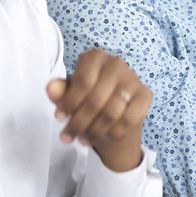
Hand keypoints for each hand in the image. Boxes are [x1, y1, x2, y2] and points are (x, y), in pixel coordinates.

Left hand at [46, 49, 151, 171]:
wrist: (114, 114)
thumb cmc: (87, 99)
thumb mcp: (70, 95)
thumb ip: (60, 91)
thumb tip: (50, 88)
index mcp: (95, 57)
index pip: (82, 81)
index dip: (69, 102)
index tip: (58, 118)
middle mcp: (116, 63)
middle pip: (96, 99)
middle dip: (79, 123)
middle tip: (67, 137)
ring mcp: (133, 79)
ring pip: (112, 112)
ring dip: (94, 131)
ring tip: (82, 139)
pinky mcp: (145, 95)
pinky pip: (128, 119)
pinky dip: (113, 132)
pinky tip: (104, 136)